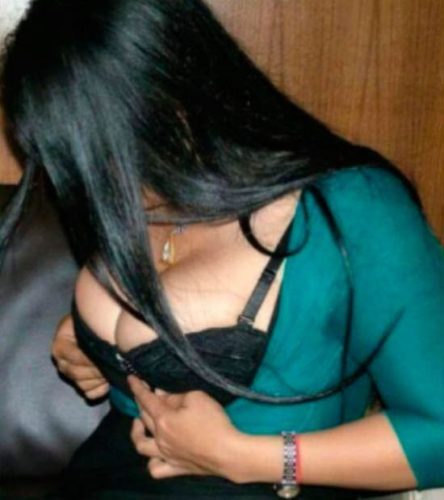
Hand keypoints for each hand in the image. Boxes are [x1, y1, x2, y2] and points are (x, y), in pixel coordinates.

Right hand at [52, 314, 108, 399]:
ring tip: (112, 370)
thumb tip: (105, 343)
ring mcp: (70, 375)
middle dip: (97, 370)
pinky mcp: (80, 384)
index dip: (91, 359)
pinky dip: (100, 389)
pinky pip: (89, 393)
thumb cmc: (90, 322)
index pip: (75, 357)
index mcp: (60, 346)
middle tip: (113, 365)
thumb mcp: (87, 319)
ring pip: (83, 385)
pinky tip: (108, 381)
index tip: (106, 356)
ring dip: (99, 379)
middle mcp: (62, 363)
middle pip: (77, 373)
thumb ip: (91, 330)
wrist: (92, 326)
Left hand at [128, 376, 243, 480]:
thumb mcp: (197, 398)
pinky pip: (156, 468)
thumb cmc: (213, 422)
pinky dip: (151, 460)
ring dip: (137, 432)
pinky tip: (155, 453)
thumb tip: (161, 394)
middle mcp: (160, 438)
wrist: (228, 453)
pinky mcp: (177, 468)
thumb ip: (176, 396)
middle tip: (145, 393)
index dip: (137, 387)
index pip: (146, 399)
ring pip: (142, 446)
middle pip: (144, 417)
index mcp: (164, 419)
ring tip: (139, 423)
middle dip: (141, 402)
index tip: (131, 378)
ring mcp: (167, 455)